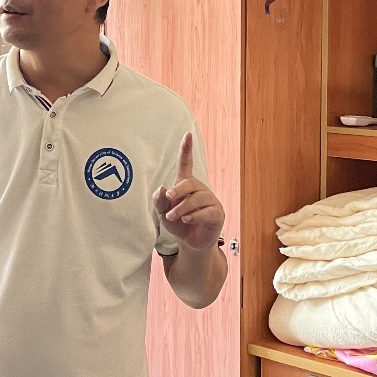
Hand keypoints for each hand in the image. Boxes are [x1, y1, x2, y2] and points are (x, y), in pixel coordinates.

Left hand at [154, 133, 224, 251]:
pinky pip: (207, 211)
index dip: (186, 149)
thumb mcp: (163, 213)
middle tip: (169, 197)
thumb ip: (160, 201)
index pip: (187, 164)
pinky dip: (195, 216)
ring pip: (197, 199)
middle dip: (178, 190)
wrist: (190, 242)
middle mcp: (200, 189)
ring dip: (182, 208)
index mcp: (186, 185)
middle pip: (190, 183)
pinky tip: (187, 219)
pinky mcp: (217, 214)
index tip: (187, 134)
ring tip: (173, 217)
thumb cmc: (177, 223)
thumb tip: (162, 188)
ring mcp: (210, 201)